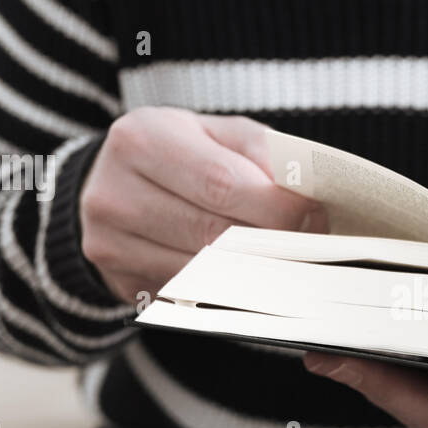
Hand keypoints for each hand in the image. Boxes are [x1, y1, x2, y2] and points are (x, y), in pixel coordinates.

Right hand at [79, 108, 326, 302]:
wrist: (112, 183)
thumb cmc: (181, 154)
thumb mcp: (220, 134)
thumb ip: (264, 152)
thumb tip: (309, 191)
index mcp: (142, 140)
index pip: (223, 183)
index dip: (278, 206)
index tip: (315, 216)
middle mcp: (115, 193)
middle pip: (214, 234)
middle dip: (273, 242)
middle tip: (311, 245)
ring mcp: (112, 244)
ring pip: (205, 272)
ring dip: (255, 271)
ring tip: (285, 259)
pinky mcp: (122, 281)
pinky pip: (190, 293)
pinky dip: (228, 288)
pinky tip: (249, 276)